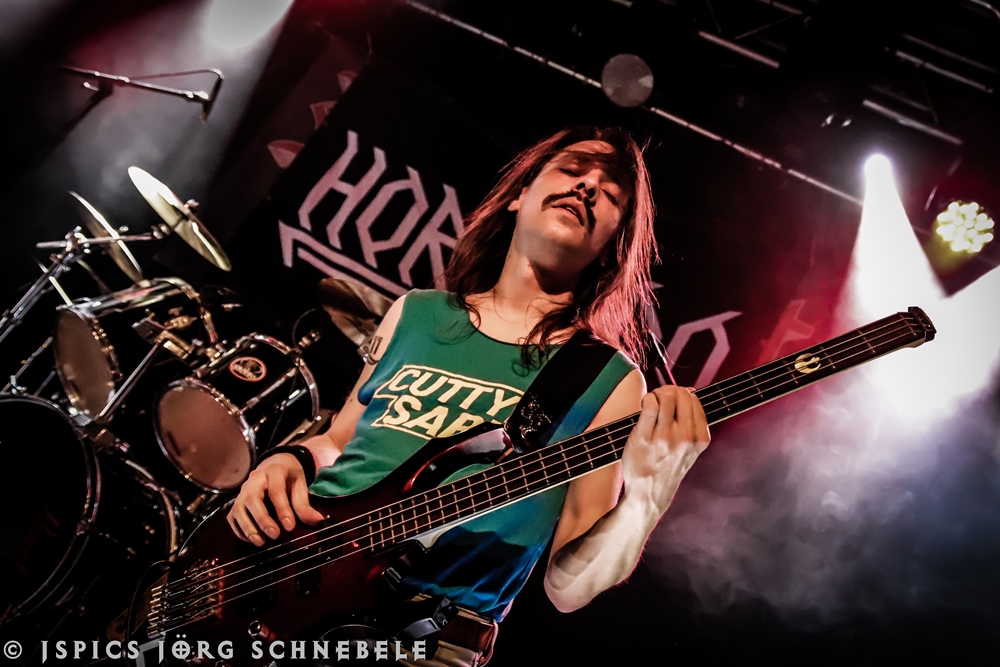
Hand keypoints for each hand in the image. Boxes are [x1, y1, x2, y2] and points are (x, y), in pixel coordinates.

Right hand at [226, 453, 325, 545]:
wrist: (275, 464)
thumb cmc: (288, 476)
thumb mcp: (300, 485)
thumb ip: (305, 504)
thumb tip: (318, 521)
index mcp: (273, 471)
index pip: (276, 490)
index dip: (282, 509)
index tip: (290, 527)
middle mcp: (254, 480)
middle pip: (252, 498)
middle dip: (262, 519)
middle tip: (274, 535)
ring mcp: (243, 491)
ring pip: (238, 508)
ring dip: (248, 527)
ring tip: (261, 542)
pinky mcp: (237, 502)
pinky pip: (233, 516)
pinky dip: (239, 530)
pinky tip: (252, 539)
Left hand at [621, 385, 709, 515]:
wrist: (649, 494)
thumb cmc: (668, 468)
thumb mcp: (691, 449)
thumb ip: (693, 422)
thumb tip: (691, 392)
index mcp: (700, 439)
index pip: (694, 400)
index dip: (682, 394)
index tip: (674, 400)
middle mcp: (685, 437)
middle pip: (681, 394)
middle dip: (669, 390)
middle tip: (660, 398)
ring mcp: (664, 438)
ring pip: (666, 397)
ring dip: (657, 394)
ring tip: (651, 403)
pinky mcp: (644, 438)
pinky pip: (649, 405)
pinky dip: (646, 400)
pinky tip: (644, 406)